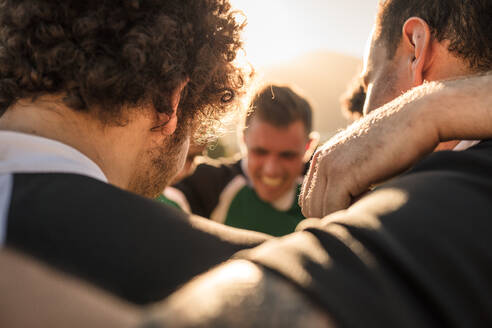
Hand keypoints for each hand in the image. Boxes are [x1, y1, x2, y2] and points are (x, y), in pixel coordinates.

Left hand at [299, 85, 440, 217]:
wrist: (420, 117)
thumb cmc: (402, 144)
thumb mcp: (368, 162)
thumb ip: (353, 180)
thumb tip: (347, 209)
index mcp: (323, 158)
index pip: (310, 200)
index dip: (328, 214)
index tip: (354, 212)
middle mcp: (321, 160)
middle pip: (311, 208)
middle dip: (333, 218)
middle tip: (362, 214)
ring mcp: (329, 165)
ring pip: (320, 211)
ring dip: (343, 216)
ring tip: (369, 206)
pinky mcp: (342, 172)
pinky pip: (333, 208)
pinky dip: (351, 214)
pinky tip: (373, 202)